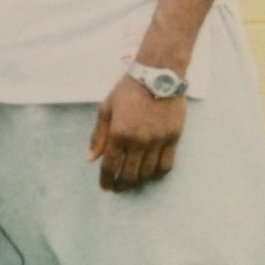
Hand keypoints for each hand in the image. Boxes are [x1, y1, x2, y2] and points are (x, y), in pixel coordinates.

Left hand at [89, 75, 186, 192]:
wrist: (158, 75)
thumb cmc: (128, 90)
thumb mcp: (107, 108)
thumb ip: (98, 136)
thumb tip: (91, 159)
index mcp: (119, 133)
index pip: (111, 166)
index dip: (106, 180)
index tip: (106, 187)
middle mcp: (138, 141)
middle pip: (130, 175)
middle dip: (122, 185)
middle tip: (118, 188)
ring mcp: (157, 141)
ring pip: (148, 173)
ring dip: (139, 182)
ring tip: (133, 182)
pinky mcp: (173, 139)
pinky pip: (166, 165)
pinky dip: (158, 175)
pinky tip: (152, 175)